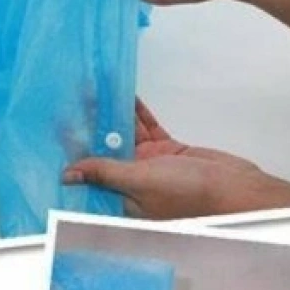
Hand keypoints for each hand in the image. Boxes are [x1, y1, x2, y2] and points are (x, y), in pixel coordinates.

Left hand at [61, 99, 289, 218]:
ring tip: (93, 91)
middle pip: (103, 150)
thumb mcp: (140, 183)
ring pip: (124, 135)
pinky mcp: (167, 151)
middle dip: (89, 128)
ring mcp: (149, 165)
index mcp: (120, 197)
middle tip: (70, 103)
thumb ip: (105, 173)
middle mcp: (131, 182)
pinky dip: (136, 112)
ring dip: (111, 115)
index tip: (56, 131)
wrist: (233, 190)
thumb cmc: (190, 197)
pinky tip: (123, 95)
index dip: (73, 153)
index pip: (89, 173)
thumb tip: (69, 175)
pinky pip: (146, 127)